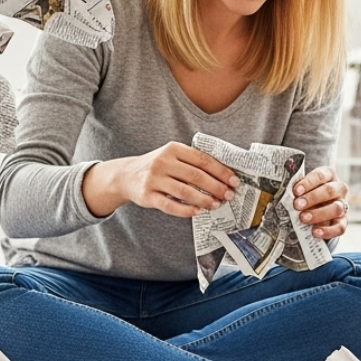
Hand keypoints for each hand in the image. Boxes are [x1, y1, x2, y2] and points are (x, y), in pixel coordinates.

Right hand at [104, 142, 238, 217]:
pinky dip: (186, 210)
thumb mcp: (172, 156)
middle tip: (229, 195)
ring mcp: (154, 179)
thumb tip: (223, 176)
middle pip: (196, 176)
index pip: (203, 160)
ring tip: (216, 205)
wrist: (126, 175)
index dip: (221, 171)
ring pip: (185, 191)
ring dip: (204, 200)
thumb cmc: (158, 167)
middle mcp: (163, 162)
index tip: (234, 181)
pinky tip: (198, 212)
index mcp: (173, 149)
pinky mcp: (148, 196)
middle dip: (216, 187)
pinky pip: (170, 205)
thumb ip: (193, 162)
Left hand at [292, 166, 348, 238]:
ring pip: (336, 208)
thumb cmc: (306, 194)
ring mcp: (343, 205)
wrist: (316, 208)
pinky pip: (340, 227)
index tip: (296, 191)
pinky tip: (315, 232)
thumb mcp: (303, 188)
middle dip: (312, 198)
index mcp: (328, 175)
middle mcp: (339, 189)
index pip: (320, 175)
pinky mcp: (343, 221)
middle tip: (297, 205)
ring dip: (319, 214)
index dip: (308, 183)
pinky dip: (328, 231)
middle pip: (329, 191)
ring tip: (303, 218)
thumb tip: (284, 196)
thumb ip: (297, 190)